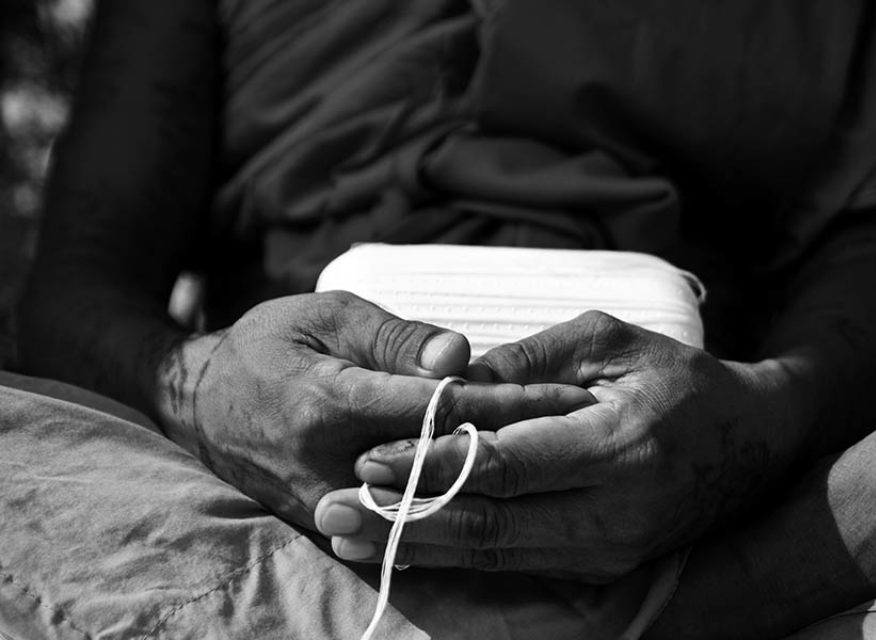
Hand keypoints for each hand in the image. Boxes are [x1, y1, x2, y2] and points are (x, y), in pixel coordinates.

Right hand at [155, 291, 594, 529]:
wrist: (201, 405)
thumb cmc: (269, 345)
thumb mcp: (326, 316)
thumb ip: (394, 337)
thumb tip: (461, 357)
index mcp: (334, 401)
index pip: (442, 408)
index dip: (510, 405)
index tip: (570, 399)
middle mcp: (333, 463)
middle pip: (445, 463)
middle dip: (519, 449)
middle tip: (586, 438)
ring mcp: (329, 501)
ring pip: (429, 502)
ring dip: (495, 486)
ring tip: (558, 472)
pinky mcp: (328, 520)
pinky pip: (401, 522)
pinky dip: (452, 507)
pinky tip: (499, 500)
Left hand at [318, 310, 800, 581]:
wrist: (753, 445)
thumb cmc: (676, 380)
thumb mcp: (609, 341)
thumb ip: (529, 361)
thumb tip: (448, 380)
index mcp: (614, 445)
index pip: (502, 464)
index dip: (429, 465)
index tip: (366, 458)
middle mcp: (609, 512)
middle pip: (486, 524)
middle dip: (400, 519)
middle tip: (331, 510)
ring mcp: (607, 550)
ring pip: (493, 556)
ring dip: (416, 545)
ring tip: (348, 535)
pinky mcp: (602, 566)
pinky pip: (515, 565)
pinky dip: (455, 556)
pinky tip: (407, 545)